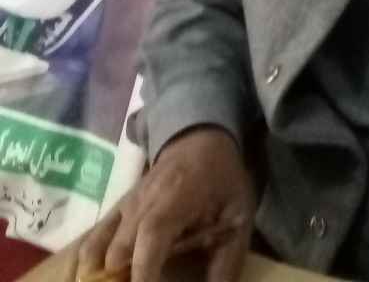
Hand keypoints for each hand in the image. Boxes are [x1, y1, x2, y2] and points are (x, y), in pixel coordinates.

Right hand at [78, 127, 255, 281]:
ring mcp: (122, 208)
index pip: (149, 242)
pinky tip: (94, 277)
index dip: (144, 275)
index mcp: (172, 203)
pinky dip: (89, 262)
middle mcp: (139, 206)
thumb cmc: (220, 180)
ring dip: (101, 275)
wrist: (199, 141)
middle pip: (116, 256)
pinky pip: (91, 240)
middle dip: (122, 281)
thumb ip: (227, 260)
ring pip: (95, 251)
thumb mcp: (237, 214)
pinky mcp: (114, 211)